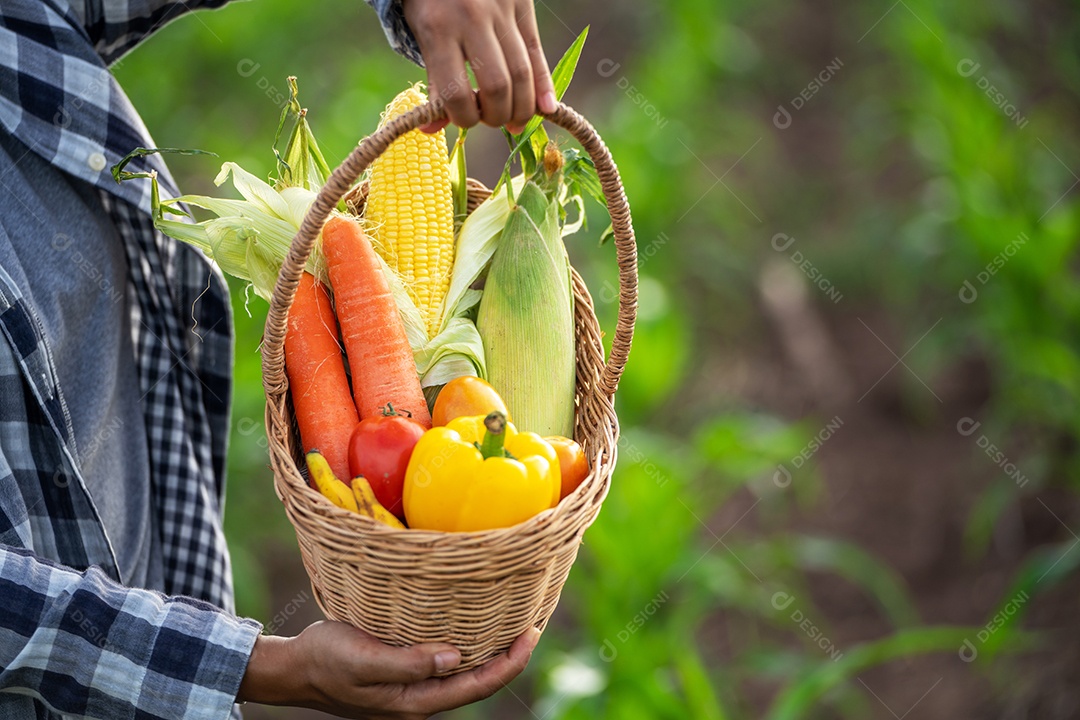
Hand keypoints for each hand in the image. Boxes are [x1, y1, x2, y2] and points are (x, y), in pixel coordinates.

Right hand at [237, 620, 540, 717]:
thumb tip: (455, 657)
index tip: (532, 633)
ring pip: (465, 671)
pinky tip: (474, 624)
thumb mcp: (364, 659)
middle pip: (478, 681)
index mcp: (416, 700)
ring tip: (513, 621)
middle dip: (509, 656)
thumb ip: (410, 662)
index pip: (477, 685)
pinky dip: (468, 643)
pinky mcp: (406, 671)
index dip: (510, 663)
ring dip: (491, 649)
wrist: (295, 669)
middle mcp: (421, 698)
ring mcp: (414, 686)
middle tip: (533, 622)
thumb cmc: (326, 661)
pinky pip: (448, 661)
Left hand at [403, 0, 556, 132]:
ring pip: (522, 74)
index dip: (463, 119)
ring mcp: (501, 11)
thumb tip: (430, 130)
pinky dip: (543, 86)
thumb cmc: (431, 0)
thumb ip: (433, 80)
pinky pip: (537, 53)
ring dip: (522, 108)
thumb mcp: (422, 34)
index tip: (464, 120)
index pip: (456, 93)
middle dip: (497, 116)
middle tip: (492, 120)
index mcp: (438, 30)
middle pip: (497, 87)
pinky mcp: (522, 6)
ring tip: (515, 121)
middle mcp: (472, 20)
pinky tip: (546, 109)